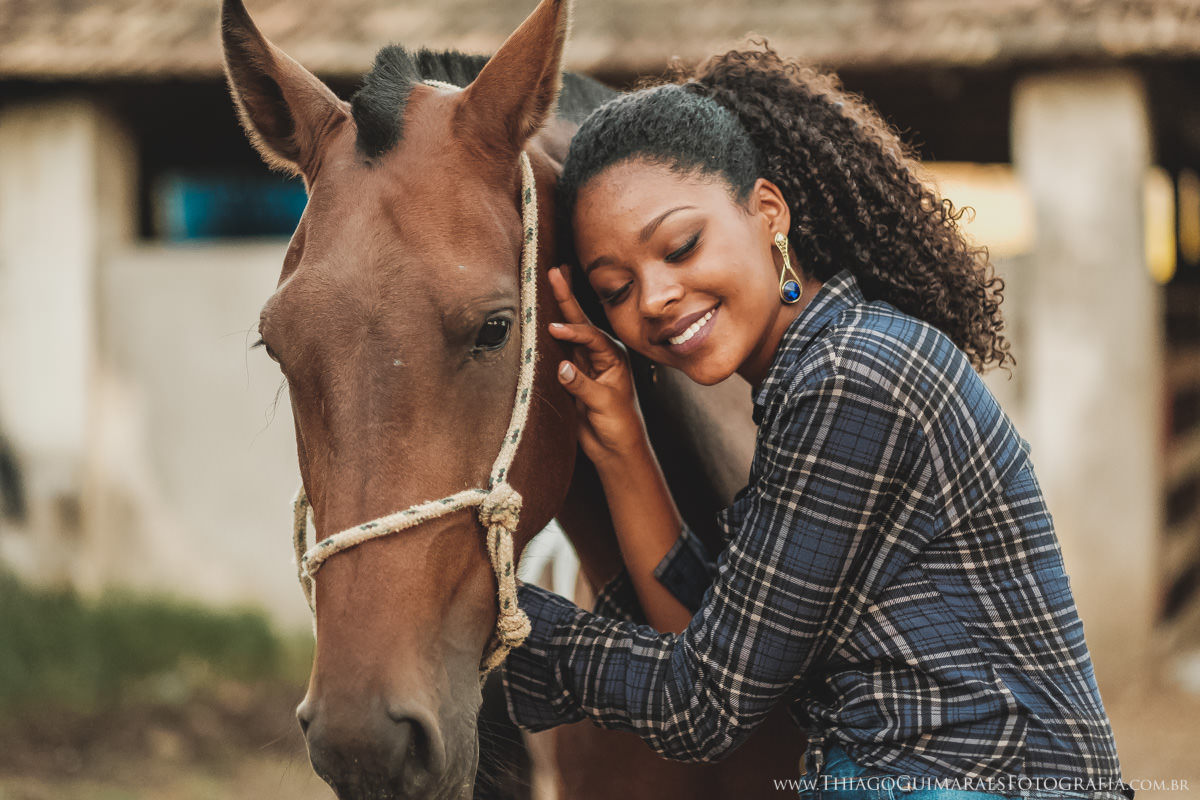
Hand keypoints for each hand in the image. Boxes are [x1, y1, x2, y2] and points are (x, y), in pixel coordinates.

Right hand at [547, 266, 648, 466]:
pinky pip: (557, 350)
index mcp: (613, 357)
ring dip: (557, 308)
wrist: (615, 449)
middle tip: (554, 271)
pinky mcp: (572, 375)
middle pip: (579, 322)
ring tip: (551, 281)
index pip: (590, 336)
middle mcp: (599, 355)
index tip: (553, 328)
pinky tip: (540, 315)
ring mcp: (584, 364)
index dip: (571, 331)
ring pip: (567, 332)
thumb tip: (561, 368)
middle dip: (566, 297)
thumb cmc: (619, 426)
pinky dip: (548, 334)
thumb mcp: (604, 404)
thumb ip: (583, 386)